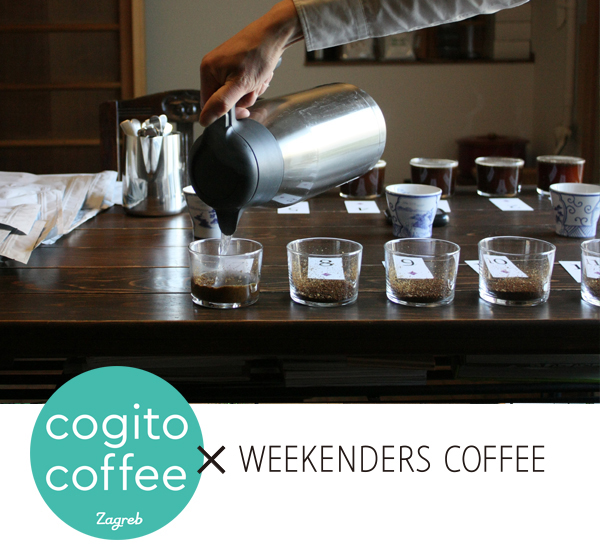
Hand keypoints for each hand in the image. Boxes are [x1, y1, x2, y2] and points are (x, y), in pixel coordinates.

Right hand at [199, 0, 302, 126]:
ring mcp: (224, 66)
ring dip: (251, 91)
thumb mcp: (240, 85)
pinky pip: (242, 85)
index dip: (227, 112)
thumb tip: (205, 119)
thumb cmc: (258, 53)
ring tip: (258, 79)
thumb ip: (222, 104)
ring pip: (236, 94)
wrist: (274, 35)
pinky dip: (253, 84)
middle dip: (243, 99)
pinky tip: (259, 75)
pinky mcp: (235, 65)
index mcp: (208, 71)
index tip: (243, 110)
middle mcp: (213, 68)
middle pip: (225, 100)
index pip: (209, 105)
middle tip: (253, 87)